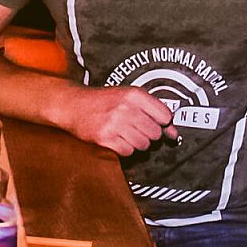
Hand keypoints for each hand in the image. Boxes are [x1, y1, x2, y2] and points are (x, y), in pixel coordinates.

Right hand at [61, 85, 177, 154]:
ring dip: (137, 143)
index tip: (154, 122)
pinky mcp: (105, 138)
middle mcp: (126, 108)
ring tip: (124, 133)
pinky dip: (125, 149)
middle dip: (148, 134)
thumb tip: (173, 133)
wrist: (73, 104)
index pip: (165, 115)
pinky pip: (129, 152)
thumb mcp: (128, 97)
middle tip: (135, 127)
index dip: (162, 122)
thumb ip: (153, 111)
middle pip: (155, 133)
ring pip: (144, 145)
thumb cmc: (103, 101)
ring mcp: (115, 124)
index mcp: (134, 94)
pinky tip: (116, 139)